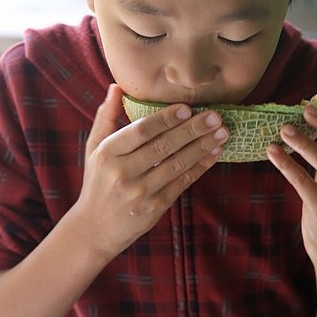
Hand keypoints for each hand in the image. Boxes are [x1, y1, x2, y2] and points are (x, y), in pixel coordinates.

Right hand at [74, 84, 228, 260]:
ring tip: (222, 132)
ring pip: (177, 164)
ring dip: (202, 147)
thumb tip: (116, 87)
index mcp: (107, 153)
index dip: (164, 119)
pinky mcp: (155, 208)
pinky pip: (182, 182)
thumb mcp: (94, 148)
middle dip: (192, 130)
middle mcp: (122, 173)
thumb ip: (106, 117)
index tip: (186, 108)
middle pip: (163, 146)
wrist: (94, 230)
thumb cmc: (97, 182)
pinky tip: (215, 153)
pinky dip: (200, 166)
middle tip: (215, 116)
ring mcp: (140, 192)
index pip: (139, 132)